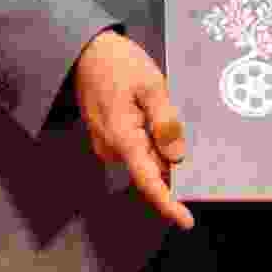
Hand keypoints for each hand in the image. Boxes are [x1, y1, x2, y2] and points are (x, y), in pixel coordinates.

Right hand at [71, 31, 193, 229]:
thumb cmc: (118, 64)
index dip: (168, 204)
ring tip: (163, 110)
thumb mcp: (151, 85)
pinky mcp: (108, 136)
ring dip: (161, 145)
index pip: (148, 181)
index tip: (186, 221)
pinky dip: (151, 139)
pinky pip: (136, 146)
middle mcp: (111, 149)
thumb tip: (177, 157)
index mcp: (122, 138)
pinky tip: (154, 115)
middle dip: (172, 160)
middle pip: (151, 168)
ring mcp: (107, 144)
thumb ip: (165, 122)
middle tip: (183, 127)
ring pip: (145, 157)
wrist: (86, 50)